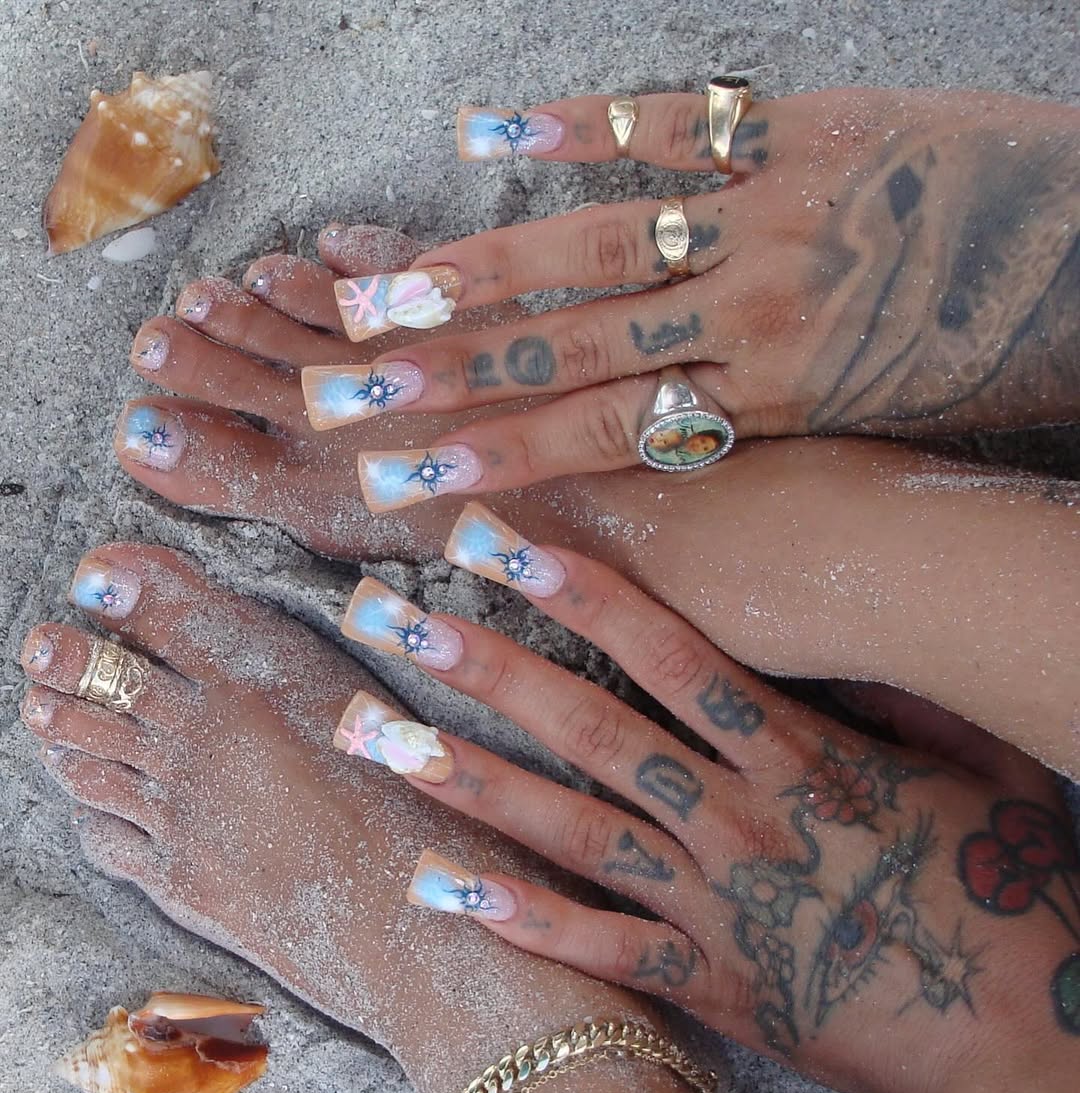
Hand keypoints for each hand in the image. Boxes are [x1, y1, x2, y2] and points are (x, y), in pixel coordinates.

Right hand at [321, 87, 1078, 496]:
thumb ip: (758, 428)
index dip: (496, 457)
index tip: (407, 481)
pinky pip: (672, 124)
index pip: (601, 433)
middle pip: (570, 350)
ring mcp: (768, 211)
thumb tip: (656, 438)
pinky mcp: (797, 130)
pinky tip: (484, 131)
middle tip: (342, 399)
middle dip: (448, 379)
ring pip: (597, 246)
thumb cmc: (993, 355)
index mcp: (774, 396)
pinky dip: (576, 127)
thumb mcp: (869, 426)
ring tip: (373, 292)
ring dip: (477, 271)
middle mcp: (751, 309)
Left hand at [337, 519, 1079, 1092]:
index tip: (502, 541)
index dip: (581, 592)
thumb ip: (917, 695)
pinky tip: (437, 888)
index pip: (670, 654)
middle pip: (590, 729)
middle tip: (391, 618)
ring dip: (468, 781)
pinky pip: (598, 946)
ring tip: (377, 736)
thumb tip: (863, 629)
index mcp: (802, 755)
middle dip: (487, 667)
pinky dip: (519, 918)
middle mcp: (737, 819)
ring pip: (569, 829)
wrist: (1025, 1044)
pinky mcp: (709, 981)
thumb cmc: (1015, 893)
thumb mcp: (988, 771)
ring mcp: (713, 904)